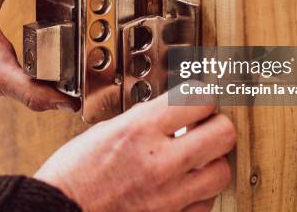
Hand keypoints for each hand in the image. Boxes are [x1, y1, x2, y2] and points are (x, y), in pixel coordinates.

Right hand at [34, 90, 235, 210]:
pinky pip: (206, 204)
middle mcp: (160, 162)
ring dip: (212, 161)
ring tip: (195, 158)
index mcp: (139, 130)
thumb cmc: (72, 175)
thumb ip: (144, 121)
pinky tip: (183, 185)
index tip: (198, 98)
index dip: (202, 95)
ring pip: (222, 171)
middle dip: (216, 124)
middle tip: (204, 125)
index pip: (198, 99)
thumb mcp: (105, 130)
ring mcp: (169, 196)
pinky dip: (199, 193)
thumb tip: (172, 115)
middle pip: (224, 133)